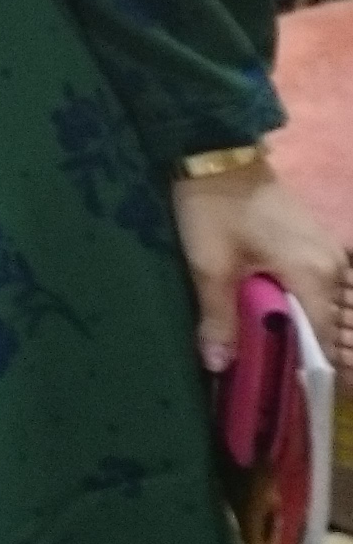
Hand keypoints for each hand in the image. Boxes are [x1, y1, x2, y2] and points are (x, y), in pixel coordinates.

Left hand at [177, 157, 349, 371]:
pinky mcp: (316, 240)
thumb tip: (220, 367)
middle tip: (276, 373)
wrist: (216, 152)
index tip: (290, 390)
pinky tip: (279, 315)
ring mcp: (329, 250)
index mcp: (315, 275)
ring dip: (306, 326)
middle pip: (331, 324)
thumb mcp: (209, 266)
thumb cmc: (213, 209)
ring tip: (276, 348)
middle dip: (308, 350)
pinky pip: (321, 284)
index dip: (312, 368)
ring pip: (327, 305)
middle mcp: (333, 265)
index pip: (327, 339)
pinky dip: (304, 304)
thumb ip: (219, 318)